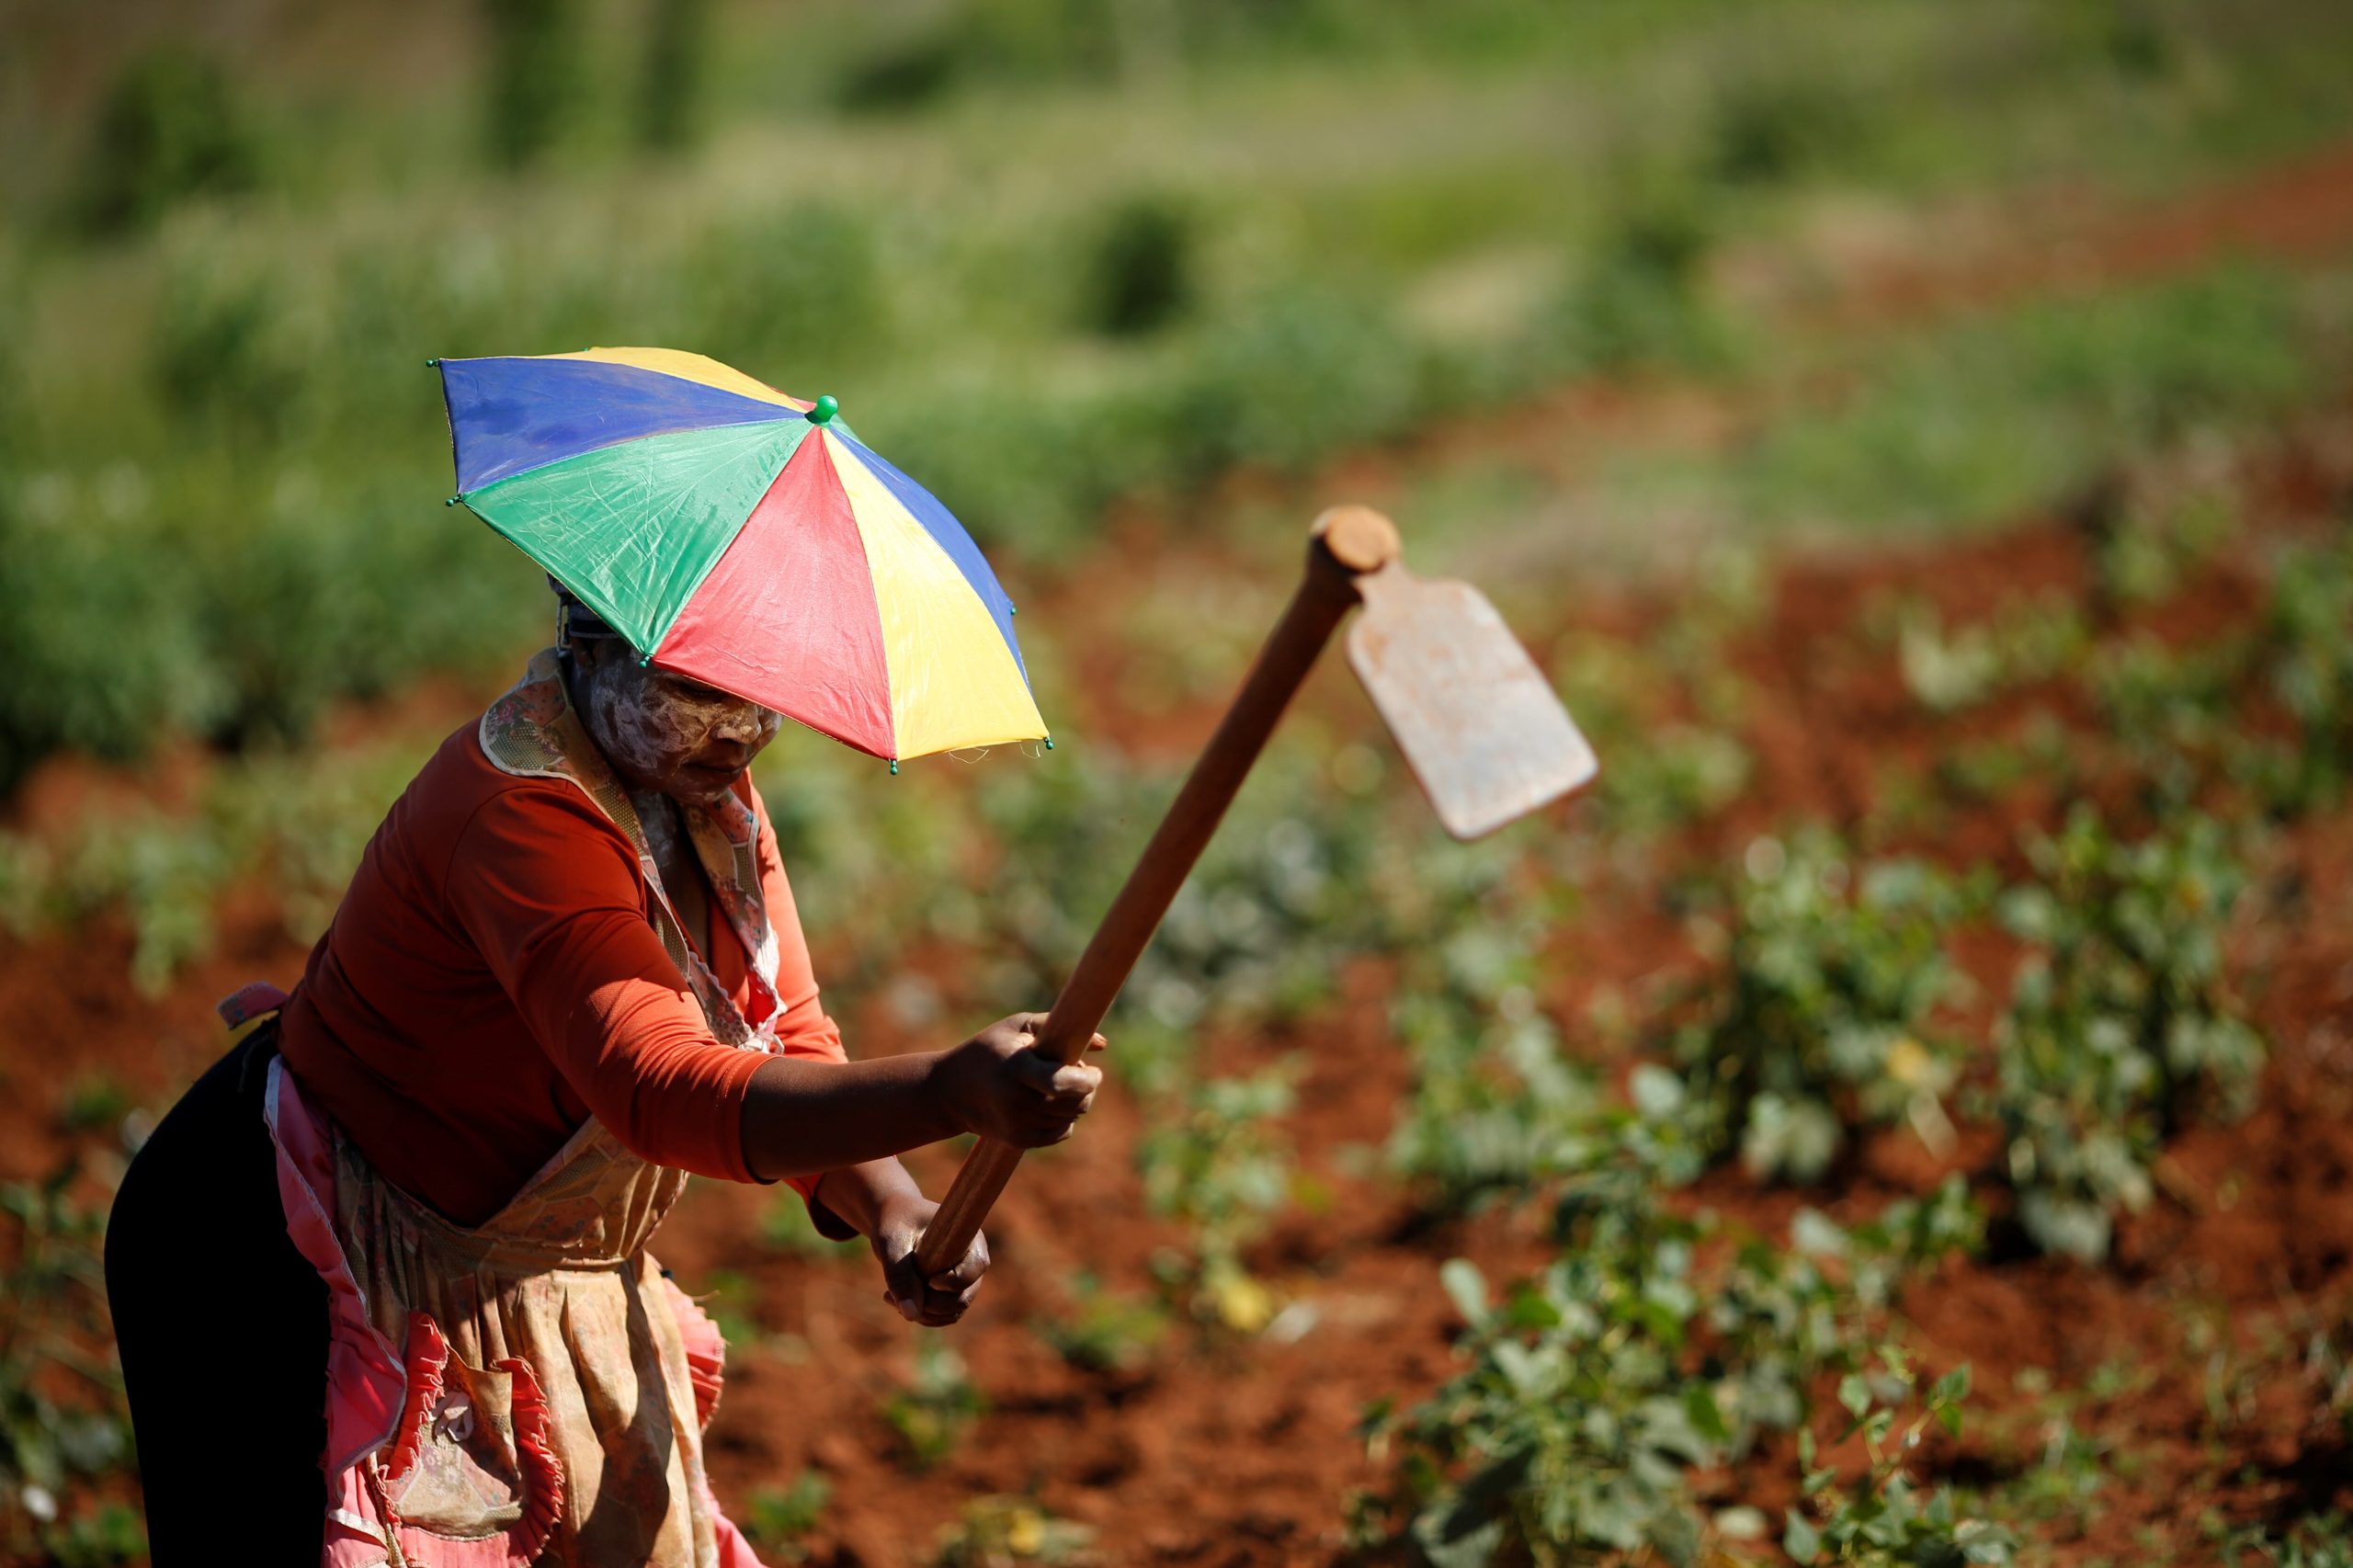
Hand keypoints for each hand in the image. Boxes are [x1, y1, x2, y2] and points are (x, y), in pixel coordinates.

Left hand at [871, 1193, 985, 1326]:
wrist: (893, 1221)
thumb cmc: (895, 1222)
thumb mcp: (892, 1244)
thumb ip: (900, 1276)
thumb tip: (911, 1315)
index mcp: (968, 1237)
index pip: (976, 1267)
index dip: (955, 1281)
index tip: (928, 1281)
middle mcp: (971, 1261)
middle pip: (964, 1297)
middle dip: (930, 1304)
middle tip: (893, 1294)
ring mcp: (963, 1280)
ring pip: (953, 1312)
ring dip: (922, 1313)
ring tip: (890, 1296)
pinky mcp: (950, 1293)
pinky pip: (942, 1316)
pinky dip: (920, 1314)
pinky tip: (894, 1299)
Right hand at [932, 1012, 1106, 1148]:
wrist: (949, 1092)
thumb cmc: (988, 1050)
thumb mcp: (1016, 1026)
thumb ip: (1056, 1026)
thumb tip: (1103, 1043)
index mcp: (1016, 1068)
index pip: (1062, 1083)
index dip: (1087, 1079)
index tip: (1094, 1070)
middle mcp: (1016, 1101)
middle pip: (1075, 1103)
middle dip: (1086, 1087)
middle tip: (1076, 1070)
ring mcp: (1017, 1125)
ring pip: (1072, 1118)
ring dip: (1075, 1101)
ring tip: (1056, 1084)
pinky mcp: (1019, 1141)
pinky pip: (1061, 1132)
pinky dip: (1064, 1118)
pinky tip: (1048, 1102)